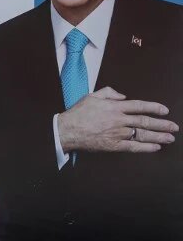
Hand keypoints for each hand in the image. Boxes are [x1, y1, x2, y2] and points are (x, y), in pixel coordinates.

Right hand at [58, 87, 176, 152]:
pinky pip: (133, 147)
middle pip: (145, 121)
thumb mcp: (91, 96)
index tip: (164, 110)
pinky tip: (155, 147)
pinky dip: (146, 147)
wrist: (67, 130)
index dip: (154, 107)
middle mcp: (119, 120)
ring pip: (142, 135)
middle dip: (162, 124)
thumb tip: (122, 96)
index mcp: (114, 107)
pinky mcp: (114, 145)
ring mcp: (117, 133)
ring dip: (158, 137)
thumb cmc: (78, 113)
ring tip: (169, 138)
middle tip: (173, 126)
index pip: (139, 106)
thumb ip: (108, 92)